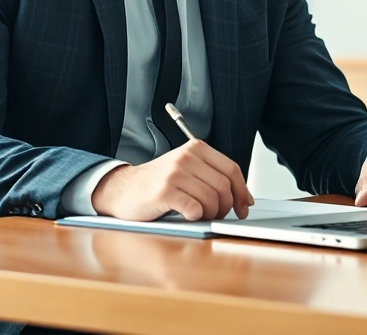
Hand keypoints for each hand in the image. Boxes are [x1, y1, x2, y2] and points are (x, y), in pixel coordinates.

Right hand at [90, 140, 253, 220]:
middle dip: (226, 206)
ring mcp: (174, 173)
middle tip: (217, 215)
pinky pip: (194, 209)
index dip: (242, 191)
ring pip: (211, 199)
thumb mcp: (186, 170)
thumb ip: (211, 176)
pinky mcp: (164, 191)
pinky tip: (186, 215)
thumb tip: (243, 197)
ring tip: (199, 215)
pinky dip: (195, 217)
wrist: (122, 189)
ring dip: (210, 214)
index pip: (231, 168)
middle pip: (224, 186)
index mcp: (195, 148)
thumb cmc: (156, 183)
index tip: (244, 206)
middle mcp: (186, 157)